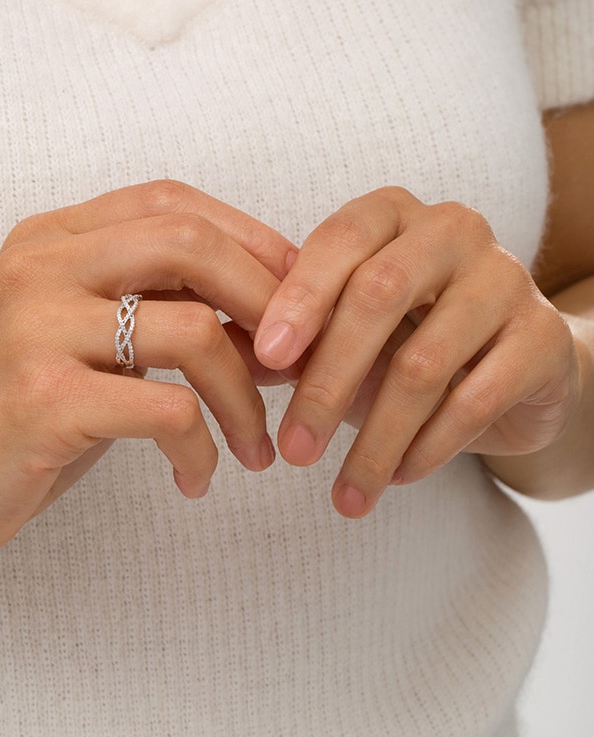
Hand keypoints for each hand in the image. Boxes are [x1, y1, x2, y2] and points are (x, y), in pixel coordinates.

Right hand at [0, 181, 291, 561]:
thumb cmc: (20, 411)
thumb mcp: (85, 341)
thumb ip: (156, 311)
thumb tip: (272, 320)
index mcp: (52, 239)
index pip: (174, 204)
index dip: (252, 243)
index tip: (294, 303)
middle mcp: (41, 266)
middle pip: (192, 245)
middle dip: (270, 305)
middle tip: (297, 369)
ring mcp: (37, 328)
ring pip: (195, 333)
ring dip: (246, 400)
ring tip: (254, 448)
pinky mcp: (44, 399)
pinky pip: (169, 410)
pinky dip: (203, 449)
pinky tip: (196, 479)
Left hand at [252, 186, 578, 517]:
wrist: (506, 371)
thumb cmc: (403, 344)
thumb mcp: (340, 337)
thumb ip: (284, 343)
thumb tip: (219, 361)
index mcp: (392, 217)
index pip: (340, 242)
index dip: (299, 298)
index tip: (266, 359)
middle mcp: (452, 232)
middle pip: (378, 297)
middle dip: (328, 382)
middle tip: (294, 450)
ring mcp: (505, 280)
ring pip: (424, 363)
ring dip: (375, 439)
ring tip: (344, 494)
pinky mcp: (542, 338)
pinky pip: (475, 399)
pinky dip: (427, 448)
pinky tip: (396, 478)